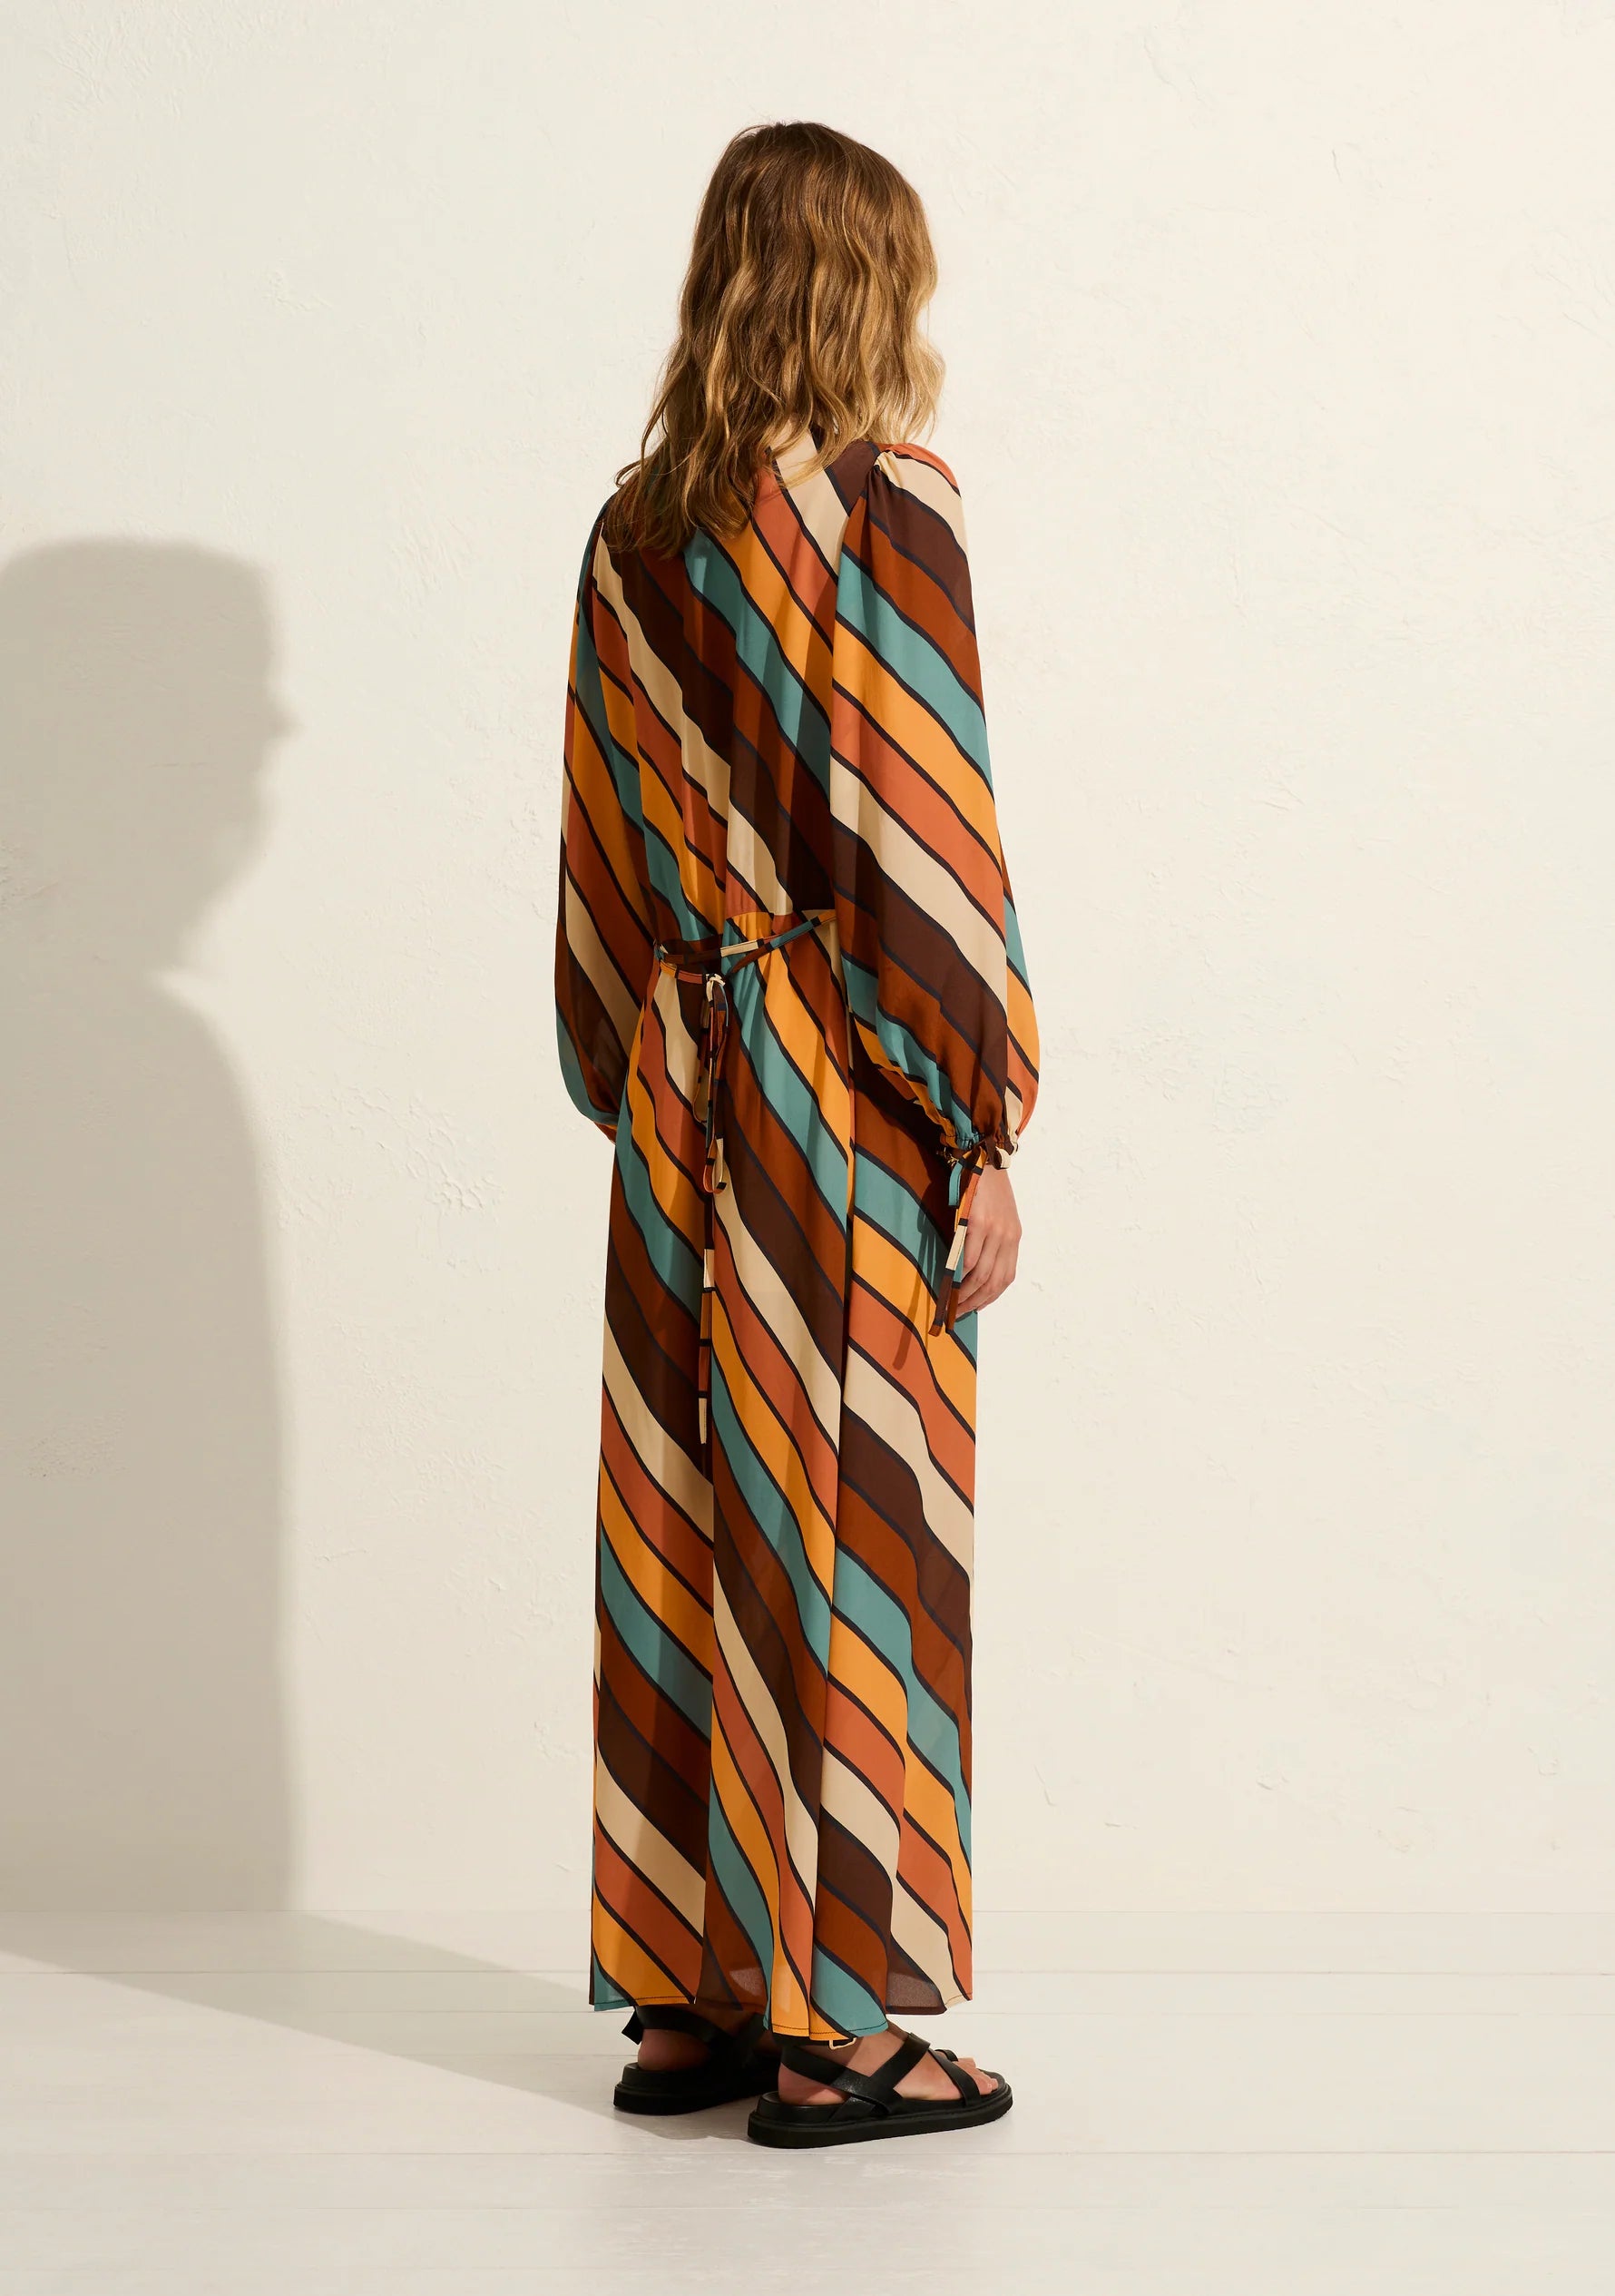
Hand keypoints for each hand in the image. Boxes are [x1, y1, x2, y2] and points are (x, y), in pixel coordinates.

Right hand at [953, 1164, 1020, 1315]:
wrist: (984, 1158)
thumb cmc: (986, 1190)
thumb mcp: (998, 1218)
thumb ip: (991, 1243)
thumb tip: (973, 1272)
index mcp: (1014, 1238)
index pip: (1005, 1278)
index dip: (989, 1298)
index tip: (973, 1309)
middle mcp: (1008, 1237)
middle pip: (994, 1281)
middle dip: (975, 1301)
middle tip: (957, 1313)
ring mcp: (994, 1230)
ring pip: (981, 1273)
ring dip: (966, 1293)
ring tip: (951, 1303)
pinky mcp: (978, 1222)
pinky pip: (970, 1257)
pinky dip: (960, 1274)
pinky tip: (951, 1282)